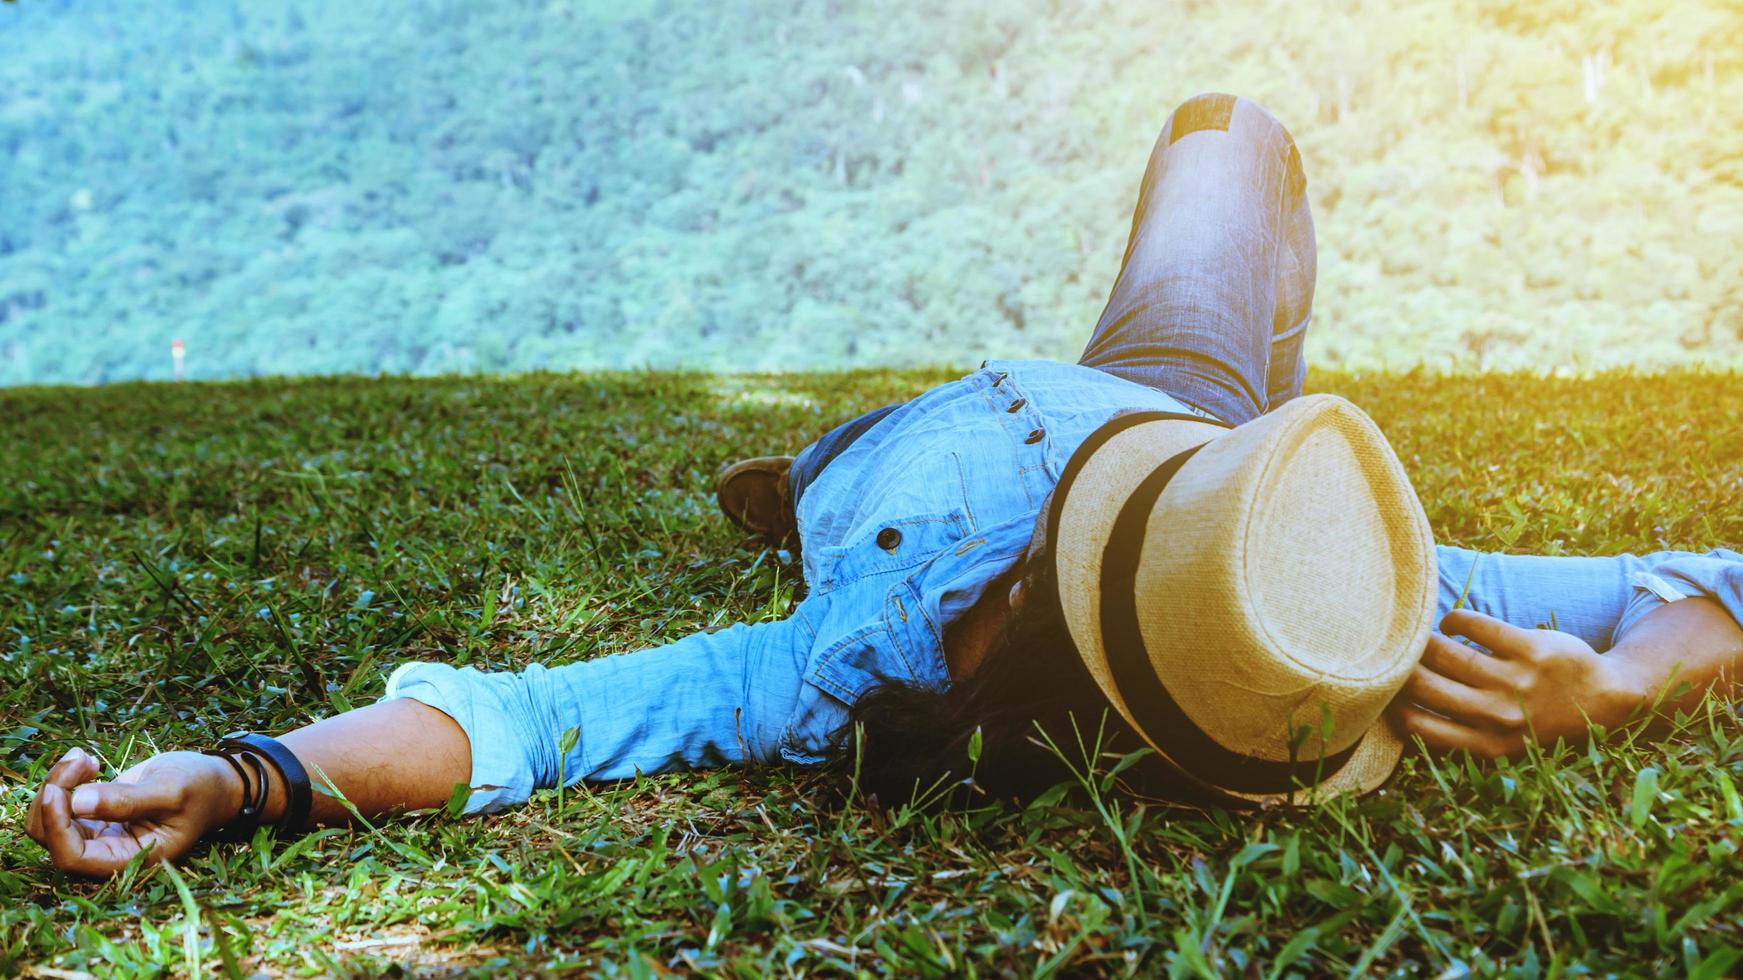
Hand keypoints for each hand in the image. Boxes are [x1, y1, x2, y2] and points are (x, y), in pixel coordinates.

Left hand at [25, 747, 240, 876]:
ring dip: (56, 784)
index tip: (59, 791)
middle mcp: (108, 852)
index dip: (58, 827)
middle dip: (55, 795)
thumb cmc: (201, 788)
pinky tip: (88, 762)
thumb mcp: (170, 791)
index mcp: (130, 858)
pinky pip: (59, 804)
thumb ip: (127, 801)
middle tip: (81, 759)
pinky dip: (63, 780)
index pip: (74, 857)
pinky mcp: (94, 815)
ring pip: (49, 819)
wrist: (214, 780)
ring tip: (83, 757)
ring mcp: (98, 833)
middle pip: (52, 837)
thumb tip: (77, 802)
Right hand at [1389, 609, 1640, 760]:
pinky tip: (1453, 623)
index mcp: (1487, 745)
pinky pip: (1473, 624)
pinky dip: (1454, 620)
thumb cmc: (1541, 720)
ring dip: (1426, 639)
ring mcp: (1516, 682)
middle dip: (1402, 666)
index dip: (1392, 703)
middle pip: (1423, 685)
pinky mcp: (1532, 649)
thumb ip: (1460, 730)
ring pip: (1444, 651)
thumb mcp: (1503, 741)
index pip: (1417, 725)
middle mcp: (1499, 717)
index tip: (1389, 688)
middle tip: (1399, 654)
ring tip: (1426, 636)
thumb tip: (1399, 705)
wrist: (1606, 701)